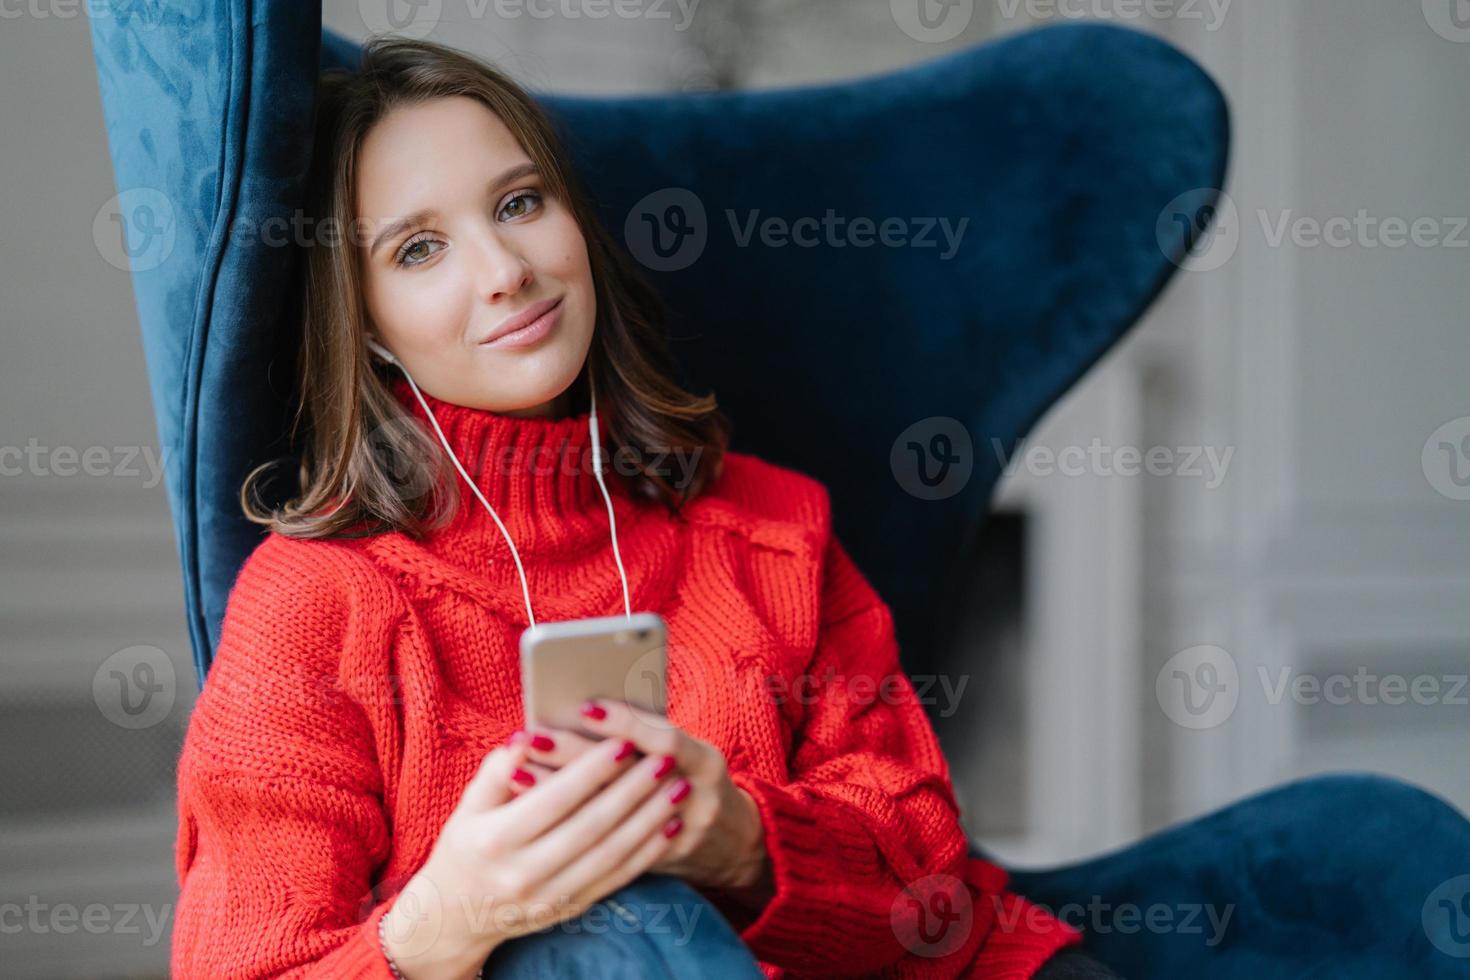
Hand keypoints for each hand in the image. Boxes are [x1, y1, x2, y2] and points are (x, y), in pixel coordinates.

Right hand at [381, 733, 691, 978]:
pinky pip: (616, 879)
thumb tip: (527, 735)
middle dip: (633, 791)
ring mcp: (549, 896)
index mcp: (495, 840)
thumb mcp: (467, 807)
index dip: (592, 770)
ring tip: (677, 788)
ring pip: (611, 854)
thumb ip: (497, 770)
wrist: (453, 917)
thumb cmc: (464, 848)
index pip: (554, 799)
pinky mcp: (569, 910)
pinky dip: (646, 853)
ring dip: (649, 820)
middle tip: (664, 759)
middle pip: (591, 826)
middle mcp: (523, 873)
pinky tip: (668, 827)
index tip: (623, 741)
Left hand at [508, 699, 770, 894]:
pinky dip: (565, 826)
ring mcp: (676, 840)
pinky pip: (602, 847)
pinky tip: (530, 808)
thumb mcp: (682, 751)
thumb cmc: (690, 780)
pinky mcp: (652, 868)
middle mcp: (696, 802)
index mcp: (705, 762)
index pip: (665, 741)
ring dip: (560, 791)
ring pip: (612, 819)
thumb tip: (584, 707)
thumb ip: (644, 731)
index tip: (583, 706)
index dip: (625, 723)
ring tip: (517, 770)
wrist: (727, 846)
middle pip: (629, 778)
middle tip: (530, 735)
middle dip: (575, 755)